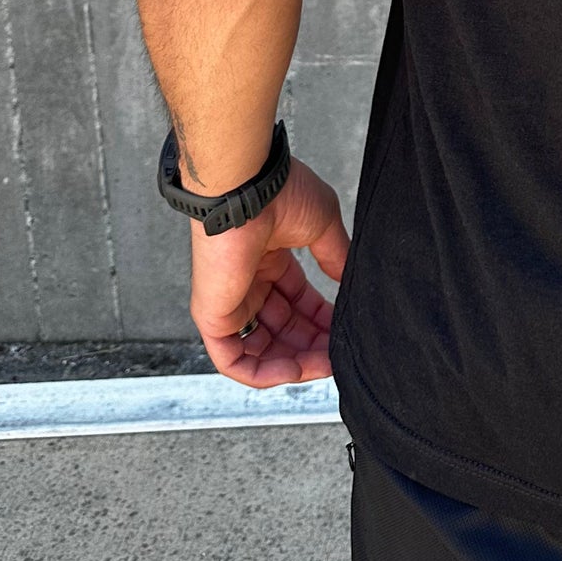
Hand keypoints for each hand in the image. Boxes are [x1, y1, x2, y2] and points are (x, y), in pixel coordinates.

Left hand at [188, 160, 348, 388]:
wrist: (248, 187)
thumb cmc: (280, 193)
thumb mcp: (322, 226)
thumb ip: (334, 257)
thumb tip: (348, 281)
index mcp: (269, 260)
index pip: (297, 304)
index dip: (322, 321)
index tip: (345, 331)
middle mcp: (248, 283)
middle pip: (282, 330)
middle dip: (312, 346)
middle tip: (337, 354)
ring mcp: (229, 301)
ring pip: (260, 351)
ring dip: (293, 364)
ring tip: (323, 365)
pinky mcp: (213, 317)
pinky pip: (233, 360)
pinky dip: (263, 373)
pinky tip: (294, 371)